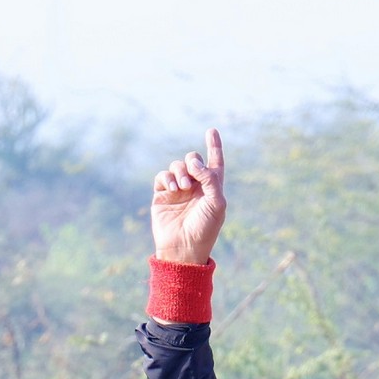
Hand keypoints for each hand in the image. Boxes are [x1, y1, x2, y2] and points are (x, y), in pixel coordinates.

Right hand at [150, 128, 227, 266]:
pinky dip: (167, 178)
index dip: (214, 146)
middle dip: (192, 162)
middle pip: (192, 159)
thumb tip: (192, 161)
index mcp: (212, 188)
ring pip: (177, 166)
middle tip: (192, 178)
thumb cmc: (205, 229)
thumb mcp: (216, 202)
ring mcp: (178, 190)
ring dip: (180, 171)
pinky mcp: (162, 195)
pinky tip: (172, 189)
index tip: (212, 130)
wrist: (183, 248)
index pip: (215, 163)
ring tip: (182, 187)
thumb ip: (210, 178)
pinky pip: (162, 177)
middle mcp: (195, 187)